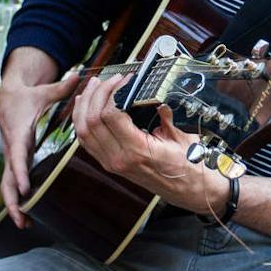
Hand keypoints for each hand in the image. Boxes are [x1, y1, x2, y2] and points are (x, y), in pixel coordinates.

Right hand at [0, 72, 83, 227]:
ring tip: (24, 224)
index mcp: (19, 133)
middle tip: (21, 218)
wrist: (6, 97)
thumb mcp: (43, 91)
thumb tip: (80, 76)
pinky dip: (17, 199)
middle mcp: (12, 148)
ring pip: (8, 184)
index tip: (25, 189)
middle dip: (13, 199)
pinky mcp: (15, 161)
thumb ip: (62, 87)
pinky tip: (27, 215)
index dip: (21, 172)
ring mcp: (12, 156)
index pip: (18, 156)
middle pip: (8, 178)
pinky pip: (13, 183)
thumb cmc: (26, 96)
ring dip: (14, 205)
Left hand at [69, 74, 225, 215]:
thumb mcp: (181, 138)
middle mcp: (119, 159)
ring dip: (84, 106)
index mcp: (137, 151)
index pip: (110, 115)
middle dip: (95, 94)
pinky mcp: (109, 164)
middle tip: (106, 79)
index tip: (125, 80)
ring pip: (82, 131)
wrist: (188, 191)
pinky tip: (86, 107)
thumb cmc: (188, 167)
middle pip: (91, 120)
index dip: (114, 92)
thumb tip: (156, 99)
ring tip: (92, 87)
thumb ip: (166, 117)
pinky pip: (86, 142)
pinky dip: (81, 122)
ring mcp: (111, 163)